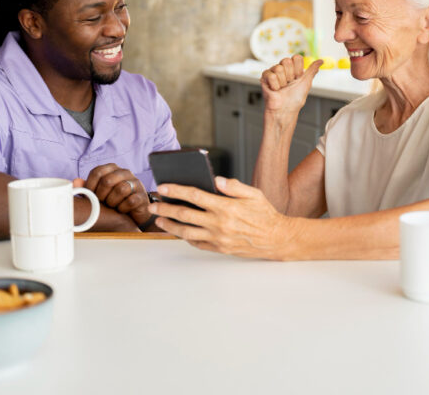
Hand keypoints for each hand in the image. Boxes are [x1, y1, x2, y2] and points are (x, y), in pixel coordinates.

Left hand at [75, 164, 150, 226]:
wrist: (133, 213)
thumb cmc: (113, 200)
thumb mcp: (98, 193)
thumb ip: (87, 188)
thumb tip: (75, 182)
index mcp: (112, 169)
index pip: (97, 172)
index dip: (90, 186)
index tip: (90, 196)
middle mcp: (125, 172)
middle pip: (107, 180)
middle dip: (101, 195)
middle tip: (101, 202)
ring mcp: (136, 183)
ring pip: (121, 189)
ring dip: (112, 202)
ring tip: (112, 206)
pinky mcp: (142, 196)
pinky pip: (130, 201)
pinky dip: (122, 208)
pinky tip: (121, 210)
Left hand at [148, 177, 298, 259]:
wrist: (277, 239)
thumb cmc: (265, 214)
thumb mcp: (254, 194)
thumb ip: (234, 186)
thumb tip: (217, 179)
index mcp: (226, 207)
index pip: (194, 196)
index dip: (176, 190)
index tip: (162, 187)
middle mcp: (219, 223)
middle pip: (185, 214)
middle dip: (165, 208)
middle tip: (152, 204)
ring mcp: (218, 238)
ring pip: (186, 232)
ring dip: (170, 225)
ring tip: (159, 219)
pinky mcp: (220, 248)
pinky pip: (197, 243)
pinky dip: (185, 237)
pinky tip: (178, 231)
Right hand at [260, 55, 322, 115]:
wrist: (285, 110)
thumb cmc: (295, 99)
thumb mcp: (307, 83)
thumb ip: (312, 70)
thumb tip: (321, 61)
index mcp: (293, 69)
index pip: (296, 58)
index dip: (298, 69)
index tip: (298, 78)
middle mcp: (283, 69)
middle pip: (286, 60)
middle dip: (290, 76)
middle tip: (288, 84)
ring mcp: (273, 72)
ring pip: (278, 68)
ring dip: (282, 82)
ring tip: (281, 89)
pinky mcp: (265, 77)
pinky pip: (270, 75)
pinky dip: (274, 85)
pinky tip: (275, 90)